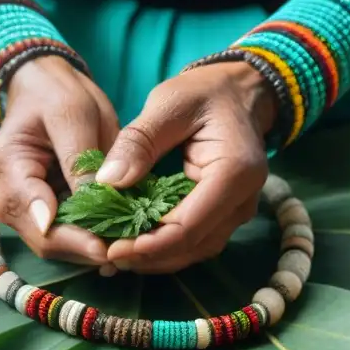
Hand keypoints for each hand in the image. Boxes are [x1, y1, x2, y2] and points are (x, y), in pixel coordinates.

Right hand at [0, 56, 118, 263]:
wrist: (46, 85)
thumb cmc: (59, 93)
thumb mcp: (75, 116)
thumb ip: (80, 160)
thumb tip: (89, 206)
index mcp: (8, 163)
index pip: (30, 211)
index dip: (66, 236)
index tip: (103, 249)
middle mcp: (7, 190)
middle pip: (39, 236)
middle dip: (80, 249)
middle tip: (122, 254)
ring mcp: (25, 201)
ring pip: (52, 241)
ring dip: (86, 248)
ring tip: (124, 250)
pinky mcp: (44, 206)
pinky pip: (63, 231)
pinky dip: (88, 237)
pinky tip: (116, 239)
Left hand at [97, 62, 277, 273]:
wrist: (239, 92)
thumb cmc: (205, 93)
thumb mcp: (168, 104)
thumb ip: (138, 141)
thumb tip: (107, 181)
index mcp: (235, 172)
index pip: (191, 225)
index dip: (150, 243)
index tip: (112, 248)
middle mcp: (243, 199)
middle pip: (194, 245)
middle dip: (149, 255)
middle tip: (106, 254)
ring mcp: (237, 209)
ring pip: (196, 249)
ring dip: (156, 256)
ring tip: (116, 253)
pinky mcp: (225, 213)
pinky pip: (196, 239)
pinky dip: (166, 246)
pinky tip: (135, 243)